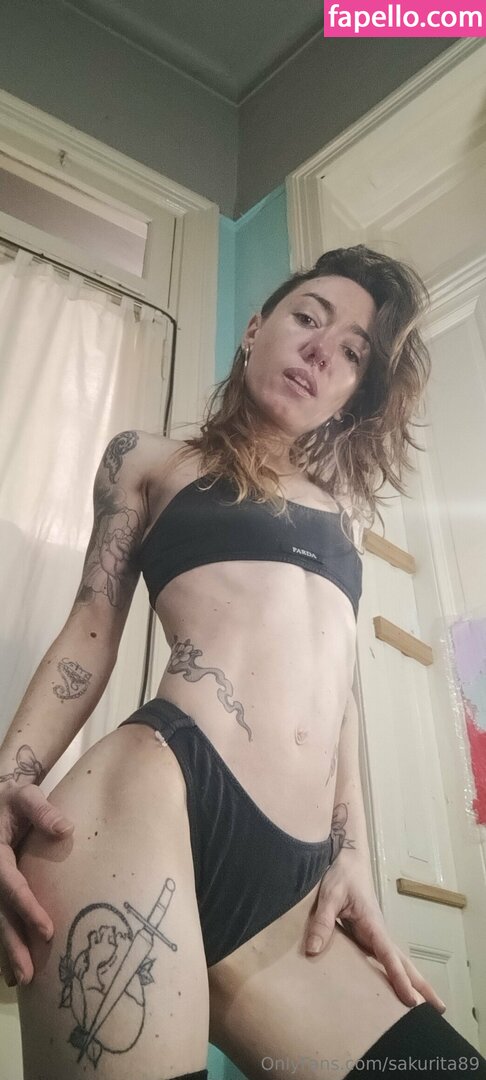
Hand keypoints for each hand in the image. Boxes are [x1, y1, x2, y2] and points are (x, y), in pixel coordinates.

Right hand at [0, 780, 73, 986]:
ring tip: (22, 980)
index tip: (47, 931)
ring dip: (7, 952)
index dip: (27, 909)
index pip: (10, 885)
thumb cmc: (14, 799)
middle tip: (29, 972)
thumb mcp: (26, 797)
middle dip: (13, 943)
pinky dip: (3, 946)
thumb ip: (43, 811)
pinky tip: (10, 974)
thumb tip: (66, 829)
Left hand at [304, 853, 445, 1013]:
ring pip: (396, 961)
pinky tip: (394, 990)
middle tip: (439, 1009)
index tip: (411, 999)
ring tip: (423, 1007)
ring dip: (411, 981)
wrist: (348, 860)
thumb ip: (322, 921)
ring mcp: (375, 935)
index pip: (388, 955)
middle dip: (420, 985)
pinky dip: (394, 974)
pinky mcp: (368, 936)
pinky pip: (383, 959)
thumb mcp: (329, 895)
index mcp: (373, 924)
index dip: (398, 978)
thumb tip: (314, 951)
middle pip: (403, 962)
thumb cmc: (341, 875)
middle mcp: (378, 932)